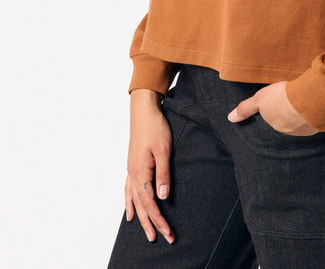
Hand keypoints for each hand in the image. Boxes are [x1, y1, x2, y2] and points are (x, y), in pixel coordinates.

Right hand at [125, 89, 174, 244]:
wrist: (143, 111)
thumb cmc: (155, 128)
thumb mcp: (164, 150)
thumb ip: (163, 175)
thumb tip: (163, 197)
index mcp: (141, 172)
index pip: (150, 203)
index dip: (159, 219)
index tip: (168, 233)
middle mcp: (133, 174)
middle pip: (142, 205)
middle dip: (151, 224)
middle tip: (160, 239)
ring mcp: (131, 170)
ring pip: (134, 200)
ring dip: (141, 217)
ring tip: (146, 233)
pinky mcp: (132, 165)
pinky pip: (129, 190)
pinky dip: (130, 203)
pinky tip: (130, 212)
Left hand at [227, 81, 319, 135]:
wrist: (309, 98)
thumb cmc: (282, 97)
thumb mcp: (259, 99)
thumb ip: (245, 109)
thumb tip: (230, 118)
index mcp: (277, 128)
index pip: (274, 124)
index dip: (276, 115)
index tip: (278, 108)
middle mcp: (291, 133)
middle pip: (288, 125)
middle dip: (288, 116)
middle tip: (289, 103)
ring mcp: (306, 130)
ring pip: (301, 122)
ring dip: (301, 115)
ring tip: (302, 101)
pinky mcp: (320, 123)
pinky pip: (315, 119)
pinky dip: (314, 113)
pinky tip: (314, 103)